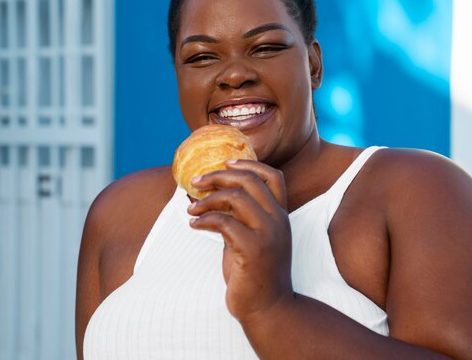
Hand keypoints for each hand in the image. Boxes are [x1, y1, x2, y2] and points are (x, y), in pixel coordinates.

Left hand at [187, 159, 293, 321]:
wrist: (269, 309)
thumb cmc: (256, 274)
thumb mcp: (253, 239)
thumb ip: (242, 218)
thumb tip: (215, 197)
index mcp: (281, 216)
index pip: (273, 177)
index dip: (249, 165)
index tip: (226, 162)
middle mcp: (278, 221)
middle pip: (249, 181)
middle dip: (219, 176)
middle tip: (196, 181)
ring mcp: (268, 234)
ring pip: (235, 198)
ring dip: (207, 200)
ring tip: (191, 208)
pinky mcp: (253, 250)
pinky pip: (224, 222)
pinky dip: (204, 219)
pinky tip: (194, 225)